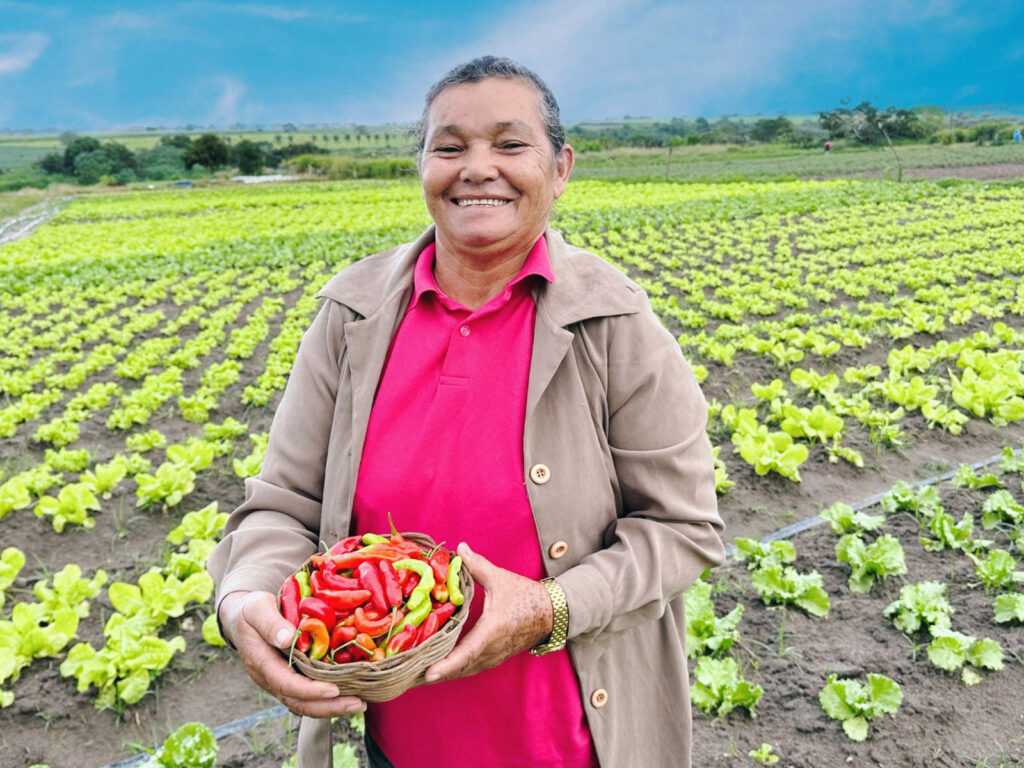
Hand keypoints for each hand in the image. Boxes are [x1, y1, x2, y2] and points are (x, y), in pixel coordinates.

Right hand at [218, 590, 365, 717]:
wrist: (241, 617)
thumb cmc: (251, 609)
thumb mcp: (256, 607)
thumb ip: (270, 622)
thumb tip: (287, 639)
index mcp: (261, 662)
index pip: (286, 683)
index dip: (310, 690)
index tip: (334, 689)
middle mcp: (269, 678)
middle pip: (298, 702)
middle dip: (328, 707)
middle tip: (358, 703)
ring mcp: (278, 681)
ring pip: (303, 704)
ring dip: (331, 707)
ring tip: (359, 703)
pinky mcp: (288, 679)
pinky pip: (306, 696)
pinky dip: (326, 700)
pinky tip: (349, 694)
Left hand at [424, 543, 552, 682]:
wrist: (552, 613)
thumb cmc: (526, 596)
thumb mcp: (500, 579)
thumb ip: (477, 565)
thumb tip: (459, 548)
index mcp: (491, 631)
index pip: (465, 654)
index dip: (445, 665)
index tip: (427, 673)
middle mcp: (492, 649)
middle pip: (460, 668)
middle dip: (435, 673)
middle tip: (409, 674)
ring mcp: (495, 656)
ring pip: (465, 671)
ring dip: (445, 673)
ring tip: (419, 673)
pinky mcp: (496, 657)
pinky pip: (472, 668)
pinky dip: (456, 669)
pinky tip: (442, 666)